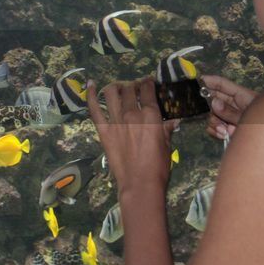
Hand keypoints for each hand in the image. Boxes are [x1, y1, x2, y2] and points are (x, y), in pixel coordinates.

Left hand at [86, 77, 177, 198]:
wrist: (140, 183)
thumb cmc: (158, 166)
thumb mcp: (167, 145)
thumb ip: (167, 129)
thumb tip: (173, 121)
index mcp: (150, 115)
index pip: (147, 90)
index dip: (147, 82)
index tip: (148, 81)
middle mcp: (132, 113)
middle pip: (129, 89)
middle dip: (133, 84)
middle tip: (134, 88)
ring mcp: (115, 121)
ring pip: (111, 93)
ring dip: (115, 86)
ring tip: (118, 87)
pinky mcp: (103, 131)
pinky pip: (94, 109)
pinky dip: (91, 94)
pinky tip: (91, 84)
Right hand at [199, 75, 256, 140]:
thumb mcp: (249, 117)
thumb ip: (230, 112)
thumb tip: (213, 103)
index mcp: (241, 95)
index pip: (221, 84)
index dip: (209, 80)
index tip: (196, 81)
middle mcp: (234, 104)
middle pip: (214, 100)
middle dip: (211, 110)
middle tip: (215, 119)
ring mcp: (231, 116)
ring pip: (213, 115)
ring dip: (215, 124)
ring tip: (224, 132)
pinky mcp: (229, 127)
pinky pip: (216, 127)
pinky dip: (216, 131)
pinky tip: (223, 136)